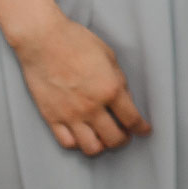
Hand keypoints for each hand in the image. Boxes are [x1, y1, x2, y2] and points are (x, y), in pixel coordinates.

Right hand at [10, 13, 151, 155]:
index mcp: (110, 89)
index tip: (144, 130)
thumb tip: (125, 99)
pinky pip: (68, 143)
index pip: (132, 119)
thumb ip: (119, 81)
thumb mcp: (109, 56)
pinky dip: (78, 143)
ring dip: (102, 145)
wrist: (43, 40)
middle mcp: (92, 107)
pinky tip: (82, 135)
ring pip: (92, 148)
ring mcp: (71, 115)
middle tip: (125, 135)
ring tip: (103, 137)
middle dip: (124, 140)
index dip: (142, 128)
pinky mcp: (52, 117)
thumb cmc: (76, 42)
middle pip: (114, 139)